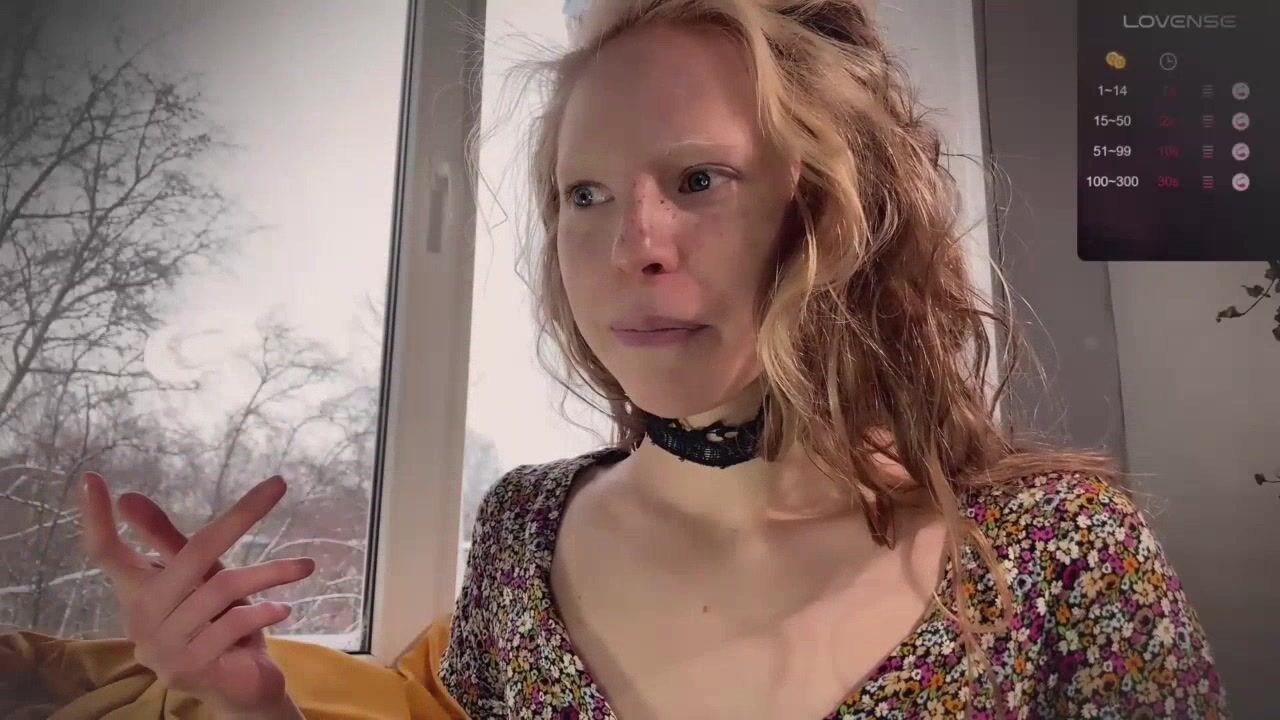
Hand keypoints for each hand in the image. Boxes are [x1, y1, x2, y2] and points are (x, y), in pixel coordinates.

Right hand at [79, 472, 315, 716]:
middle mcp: (141, 619)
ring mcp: (163, 647)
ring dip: (270, 574)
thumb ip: (173, 542)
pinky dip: (262, 612)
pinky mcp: (191, 668)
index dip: (95, 519)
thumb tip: (131, 498)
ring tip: (304, 567)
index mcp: (137, 592)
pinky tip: (283, 609)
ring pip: (221, 589)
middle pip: (189, 554)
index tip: (91, 478)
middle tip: (278, 486)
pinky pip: (232, 625)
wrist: (241, 688)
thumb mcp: (202, 578)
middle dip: (239, 517)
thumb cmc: (219, 624)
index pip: (105, 553)